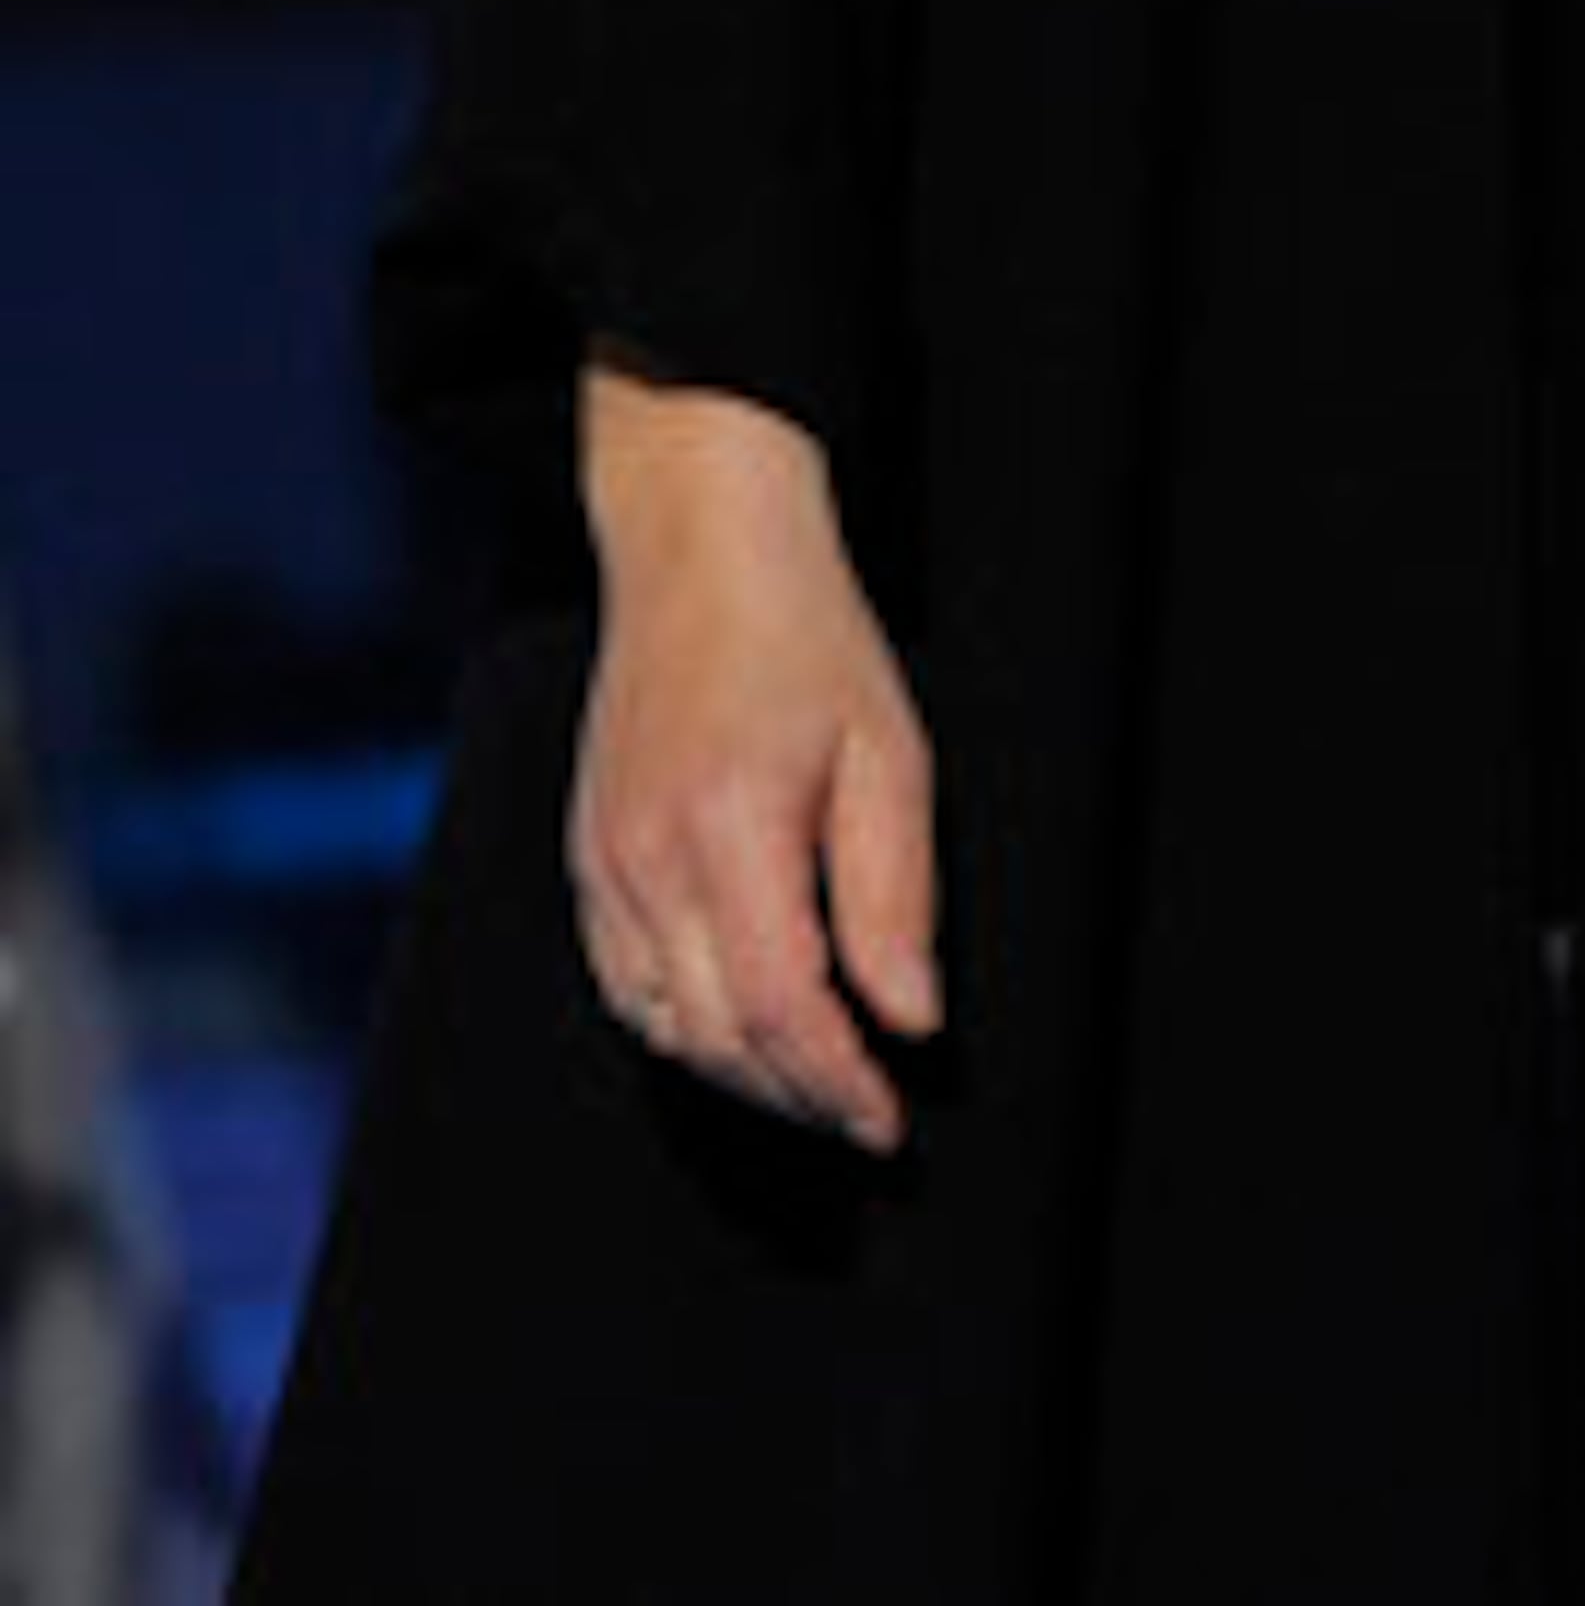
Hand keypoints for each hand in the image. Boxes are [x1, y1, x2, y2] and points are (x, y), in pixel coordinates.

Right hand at [570, 359, 942, 1152]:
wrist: (697, 550)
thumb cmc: (807, 636)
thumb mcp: (887, 748)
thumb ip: (895, 894)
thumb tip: (909, 1020)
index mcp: (730, 828)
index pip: (781, 1007)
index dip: (838, 1082)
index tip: (888, 1120)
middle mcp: (648, 859)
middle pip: (716, 1037)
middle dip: (796, 1096)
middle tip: (865, 1116)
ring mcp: (605, 862)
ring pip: (661, 1028)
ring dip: (739, 1075)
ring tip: (816, 1082)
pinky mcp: (588, 857)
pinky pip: (623, 985)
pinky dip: (682, 1030)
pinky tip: (739, 1028)